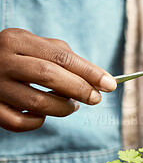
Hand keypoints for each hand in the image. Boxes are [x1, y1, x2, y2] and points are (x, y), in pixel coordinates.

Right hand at [0, 28, 116, 131]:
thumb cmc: (19, 56)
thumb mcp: (36, 46)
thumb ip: (66, 58)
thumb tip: (99, 80)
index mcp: (17, 40)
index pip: (61, 57)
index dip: (89, 72)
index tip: (111, 84)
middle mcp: (2, 60)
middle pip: (50, 76)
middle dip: (80, 89)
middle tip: (96, 99)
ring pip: (37, 103)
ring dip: (63, 108)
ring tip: (72, 106)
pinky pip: (19, 123)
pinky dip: (38, 122)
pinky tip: (44, 114)